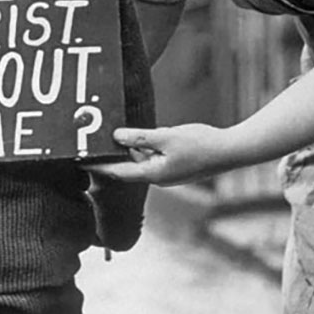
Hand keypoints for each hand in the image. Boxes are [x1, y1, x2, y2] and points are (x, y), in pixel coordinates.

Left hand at [87, 123, 233, 185]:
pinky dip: (146, 147)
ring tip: (115, 136)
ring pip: (142, 160)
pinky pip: (154, 157)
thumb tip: (116, 136)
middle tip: (95, 144)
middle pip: (128, 166)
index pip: (117, 172)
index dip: (98, 166)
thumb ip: (140, 137)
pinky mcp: (176, 166)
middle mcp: (158, 177)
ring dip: (131, 149)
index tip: (82, 162)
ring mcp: (168, 173)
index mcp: (153, 174)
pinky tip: (145, 135)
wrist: (231, 151)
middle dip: (113, 155)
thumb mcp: (166, 137)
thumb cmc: (202, 145)